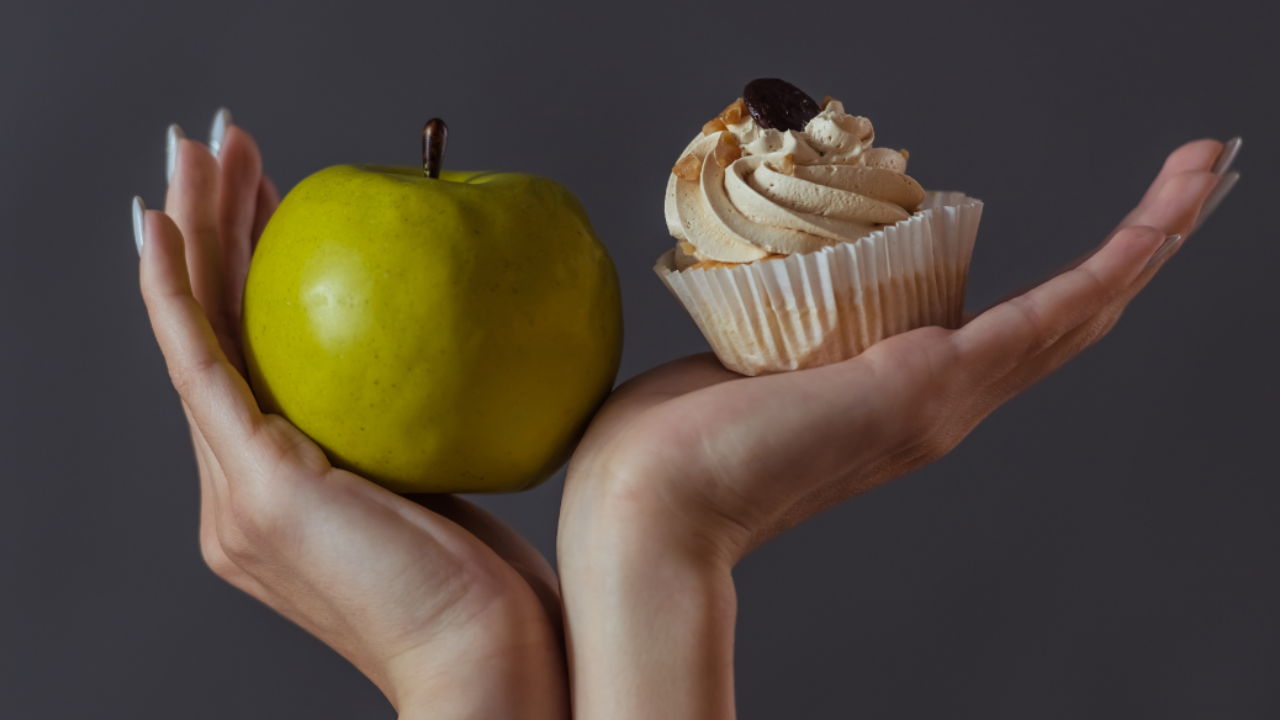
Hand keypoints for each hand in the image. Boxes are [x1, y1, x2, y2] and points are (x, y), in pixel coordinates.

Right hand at [137, 112, 567, 719]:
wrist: (488, 666)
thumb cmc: (486, 594)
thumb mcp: (438, 491)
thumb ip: (409, 433)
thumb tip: (444, 360)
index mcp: (276, 497)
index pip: (251, 359)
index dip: (245, 271)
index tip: (263, 201)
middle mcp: (238, 494)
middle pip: (213, 333)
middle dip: (211, 229)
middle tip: (215, 149)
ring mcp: (238, 496)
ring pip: (198, 332)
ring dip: (193, 230)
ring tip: (198, 149)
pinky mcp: (258, 491)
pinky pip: (204, 365)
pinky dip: (176, 290)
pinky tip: (162, 224)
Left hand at [556, 138, 1237, 719]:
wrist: (649, 503)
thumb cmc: (674, 444)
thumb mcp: (745, 367)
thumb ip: (778, 338)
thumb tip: (762, 300)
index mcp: (902, 398)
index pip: (1007, 332)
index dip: (1068, 281)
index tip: (1113, 227)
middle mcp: (941, 404)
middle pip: (1065, 319)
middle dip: (1135, 248)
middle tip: (1193, 179)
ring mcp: (945, 400)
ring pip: (1075, 311)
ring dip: (1147, 240)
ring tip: (1202, 174)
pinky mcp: (928, 387)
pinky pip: (1046, 313)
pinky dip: (1112, 261)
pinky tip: (1160, 219)